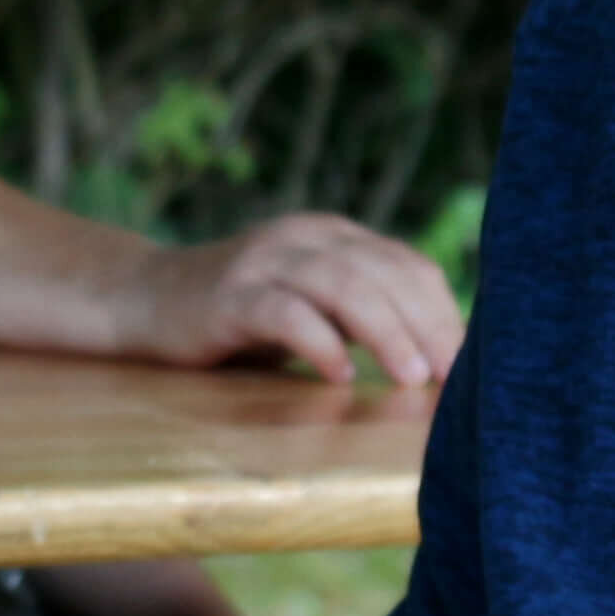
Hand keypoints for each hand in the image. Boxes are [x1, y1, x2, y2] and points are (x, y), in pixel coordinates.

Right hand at [119, 215, 464, 385]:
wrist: (145, 301)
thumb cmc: (244, 318)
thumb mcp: (314, 307)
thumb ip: (366, 317)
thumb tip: (444, 363)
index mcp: (334, 236)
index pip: (407, 265)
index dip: (444, 313)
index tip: (469, 366)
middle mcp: (304, 238)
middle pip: (384, 272)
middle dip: (427, 326)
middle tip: (452, 378)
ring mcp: (264, 262)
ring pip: (342, 285)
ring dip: (385, 332)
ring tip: (411, 378)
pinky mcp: (228, 297)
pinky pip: (284, 313)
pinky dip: (320, 343)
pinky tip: (339, 376)